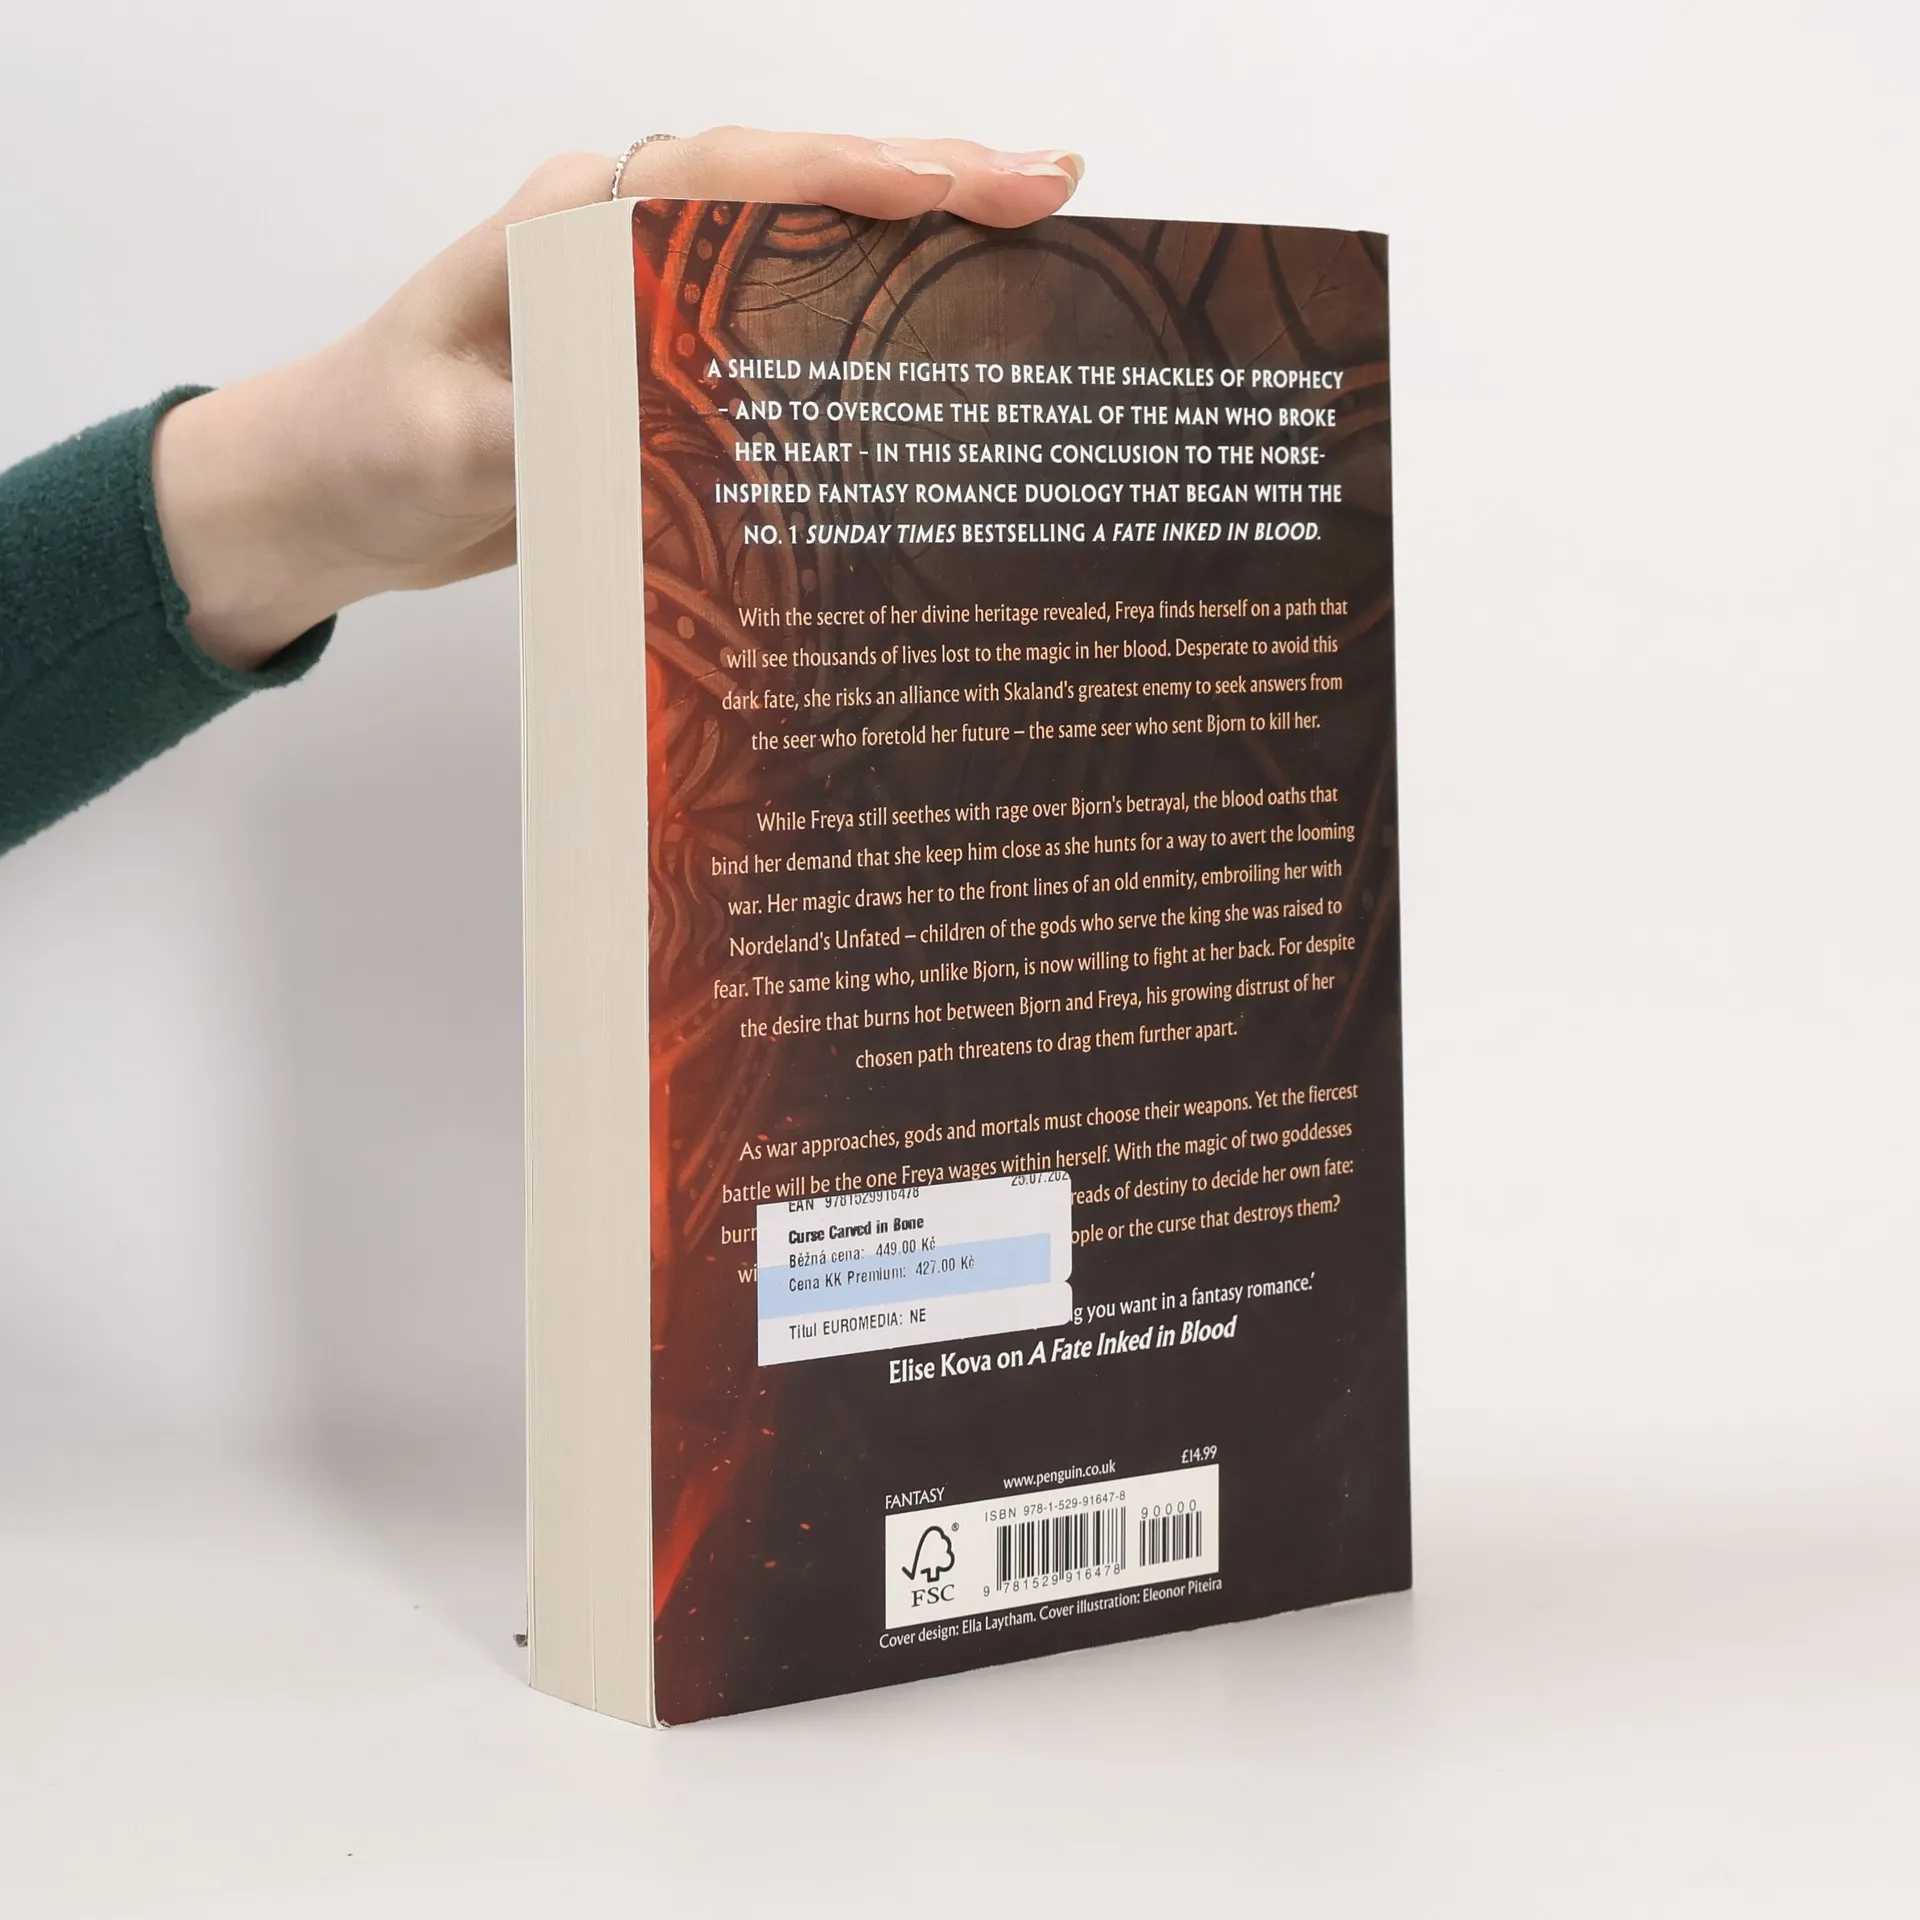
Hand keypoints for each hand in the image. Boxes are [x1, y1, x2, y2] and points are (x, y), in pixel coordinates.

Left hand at [151, 130, 1083, 670]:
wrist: (337, 495)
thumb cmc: (373, 446)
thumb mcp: (448, 441)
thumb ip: (550, 420)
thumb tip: (667, 410)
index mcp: (574, 226)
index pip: (732, 177)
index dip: (849, 174)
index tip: (955, 183)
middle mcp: (627, 244)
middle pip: (796, 191)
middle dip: (925, 183)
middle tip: (1052, 189)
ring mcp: (657, 300)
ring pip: (806, 249)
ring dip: (916, 244)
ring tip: (1033, 241)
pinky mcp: (671, 365)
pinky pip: (787, 329)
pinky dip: (869, 324)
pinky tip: (942, 342)